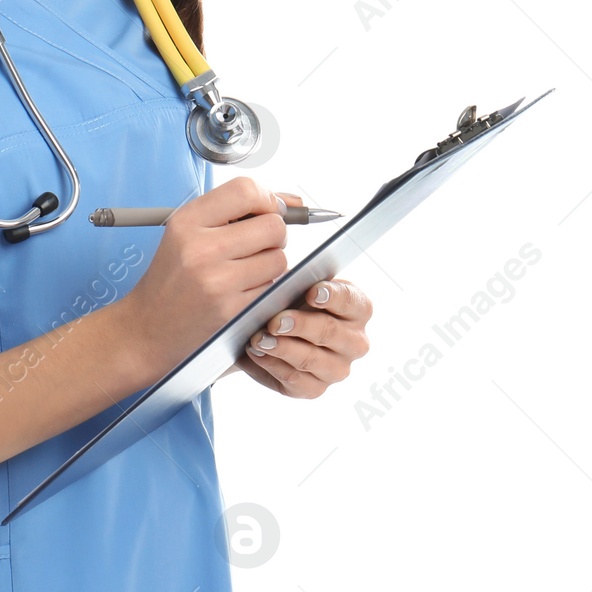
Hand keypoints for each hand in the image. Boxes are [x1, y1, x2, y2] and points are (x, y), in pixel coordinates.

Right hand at [119, 174, 290, 382]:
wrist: (149, 326)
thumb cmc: (172, 277)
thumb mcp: (187, 232)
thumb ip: (234, 211)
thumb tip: (290, 201)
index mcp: (187, 222)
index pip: (245, 190)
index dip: (267, 198)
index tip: (268, 209)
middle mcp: (201, 248)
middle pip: (272, 226)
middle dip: (274, 234)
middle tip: (259, 243)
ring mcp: (218, 281)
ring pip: (279, 259)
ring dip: (271, 264)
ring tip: (248, 270)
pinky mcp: (232, 310)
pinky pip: (272, 288)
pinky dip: (265, 288)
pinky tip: (243, 290)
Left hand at [228, 193, 372, 397]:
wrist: (235, 328)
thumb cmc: (262, 290)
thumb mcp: (268, 259)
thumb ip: (283, 234)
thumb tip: (289, 204)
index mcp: (349, 301)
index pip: (355, 301)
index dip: (335, 298)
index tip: (311, 292)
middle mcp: (349, 335)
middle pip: (344, 337)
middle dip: (307, 327)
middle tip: (276, 319)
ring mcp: (333, 365)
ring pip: (324, 364)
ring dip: (290, 350)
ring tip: (260, 337)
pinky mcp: (311, 387)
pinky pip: (303, 385)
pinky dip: (278, 370)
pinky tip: (257, 356)